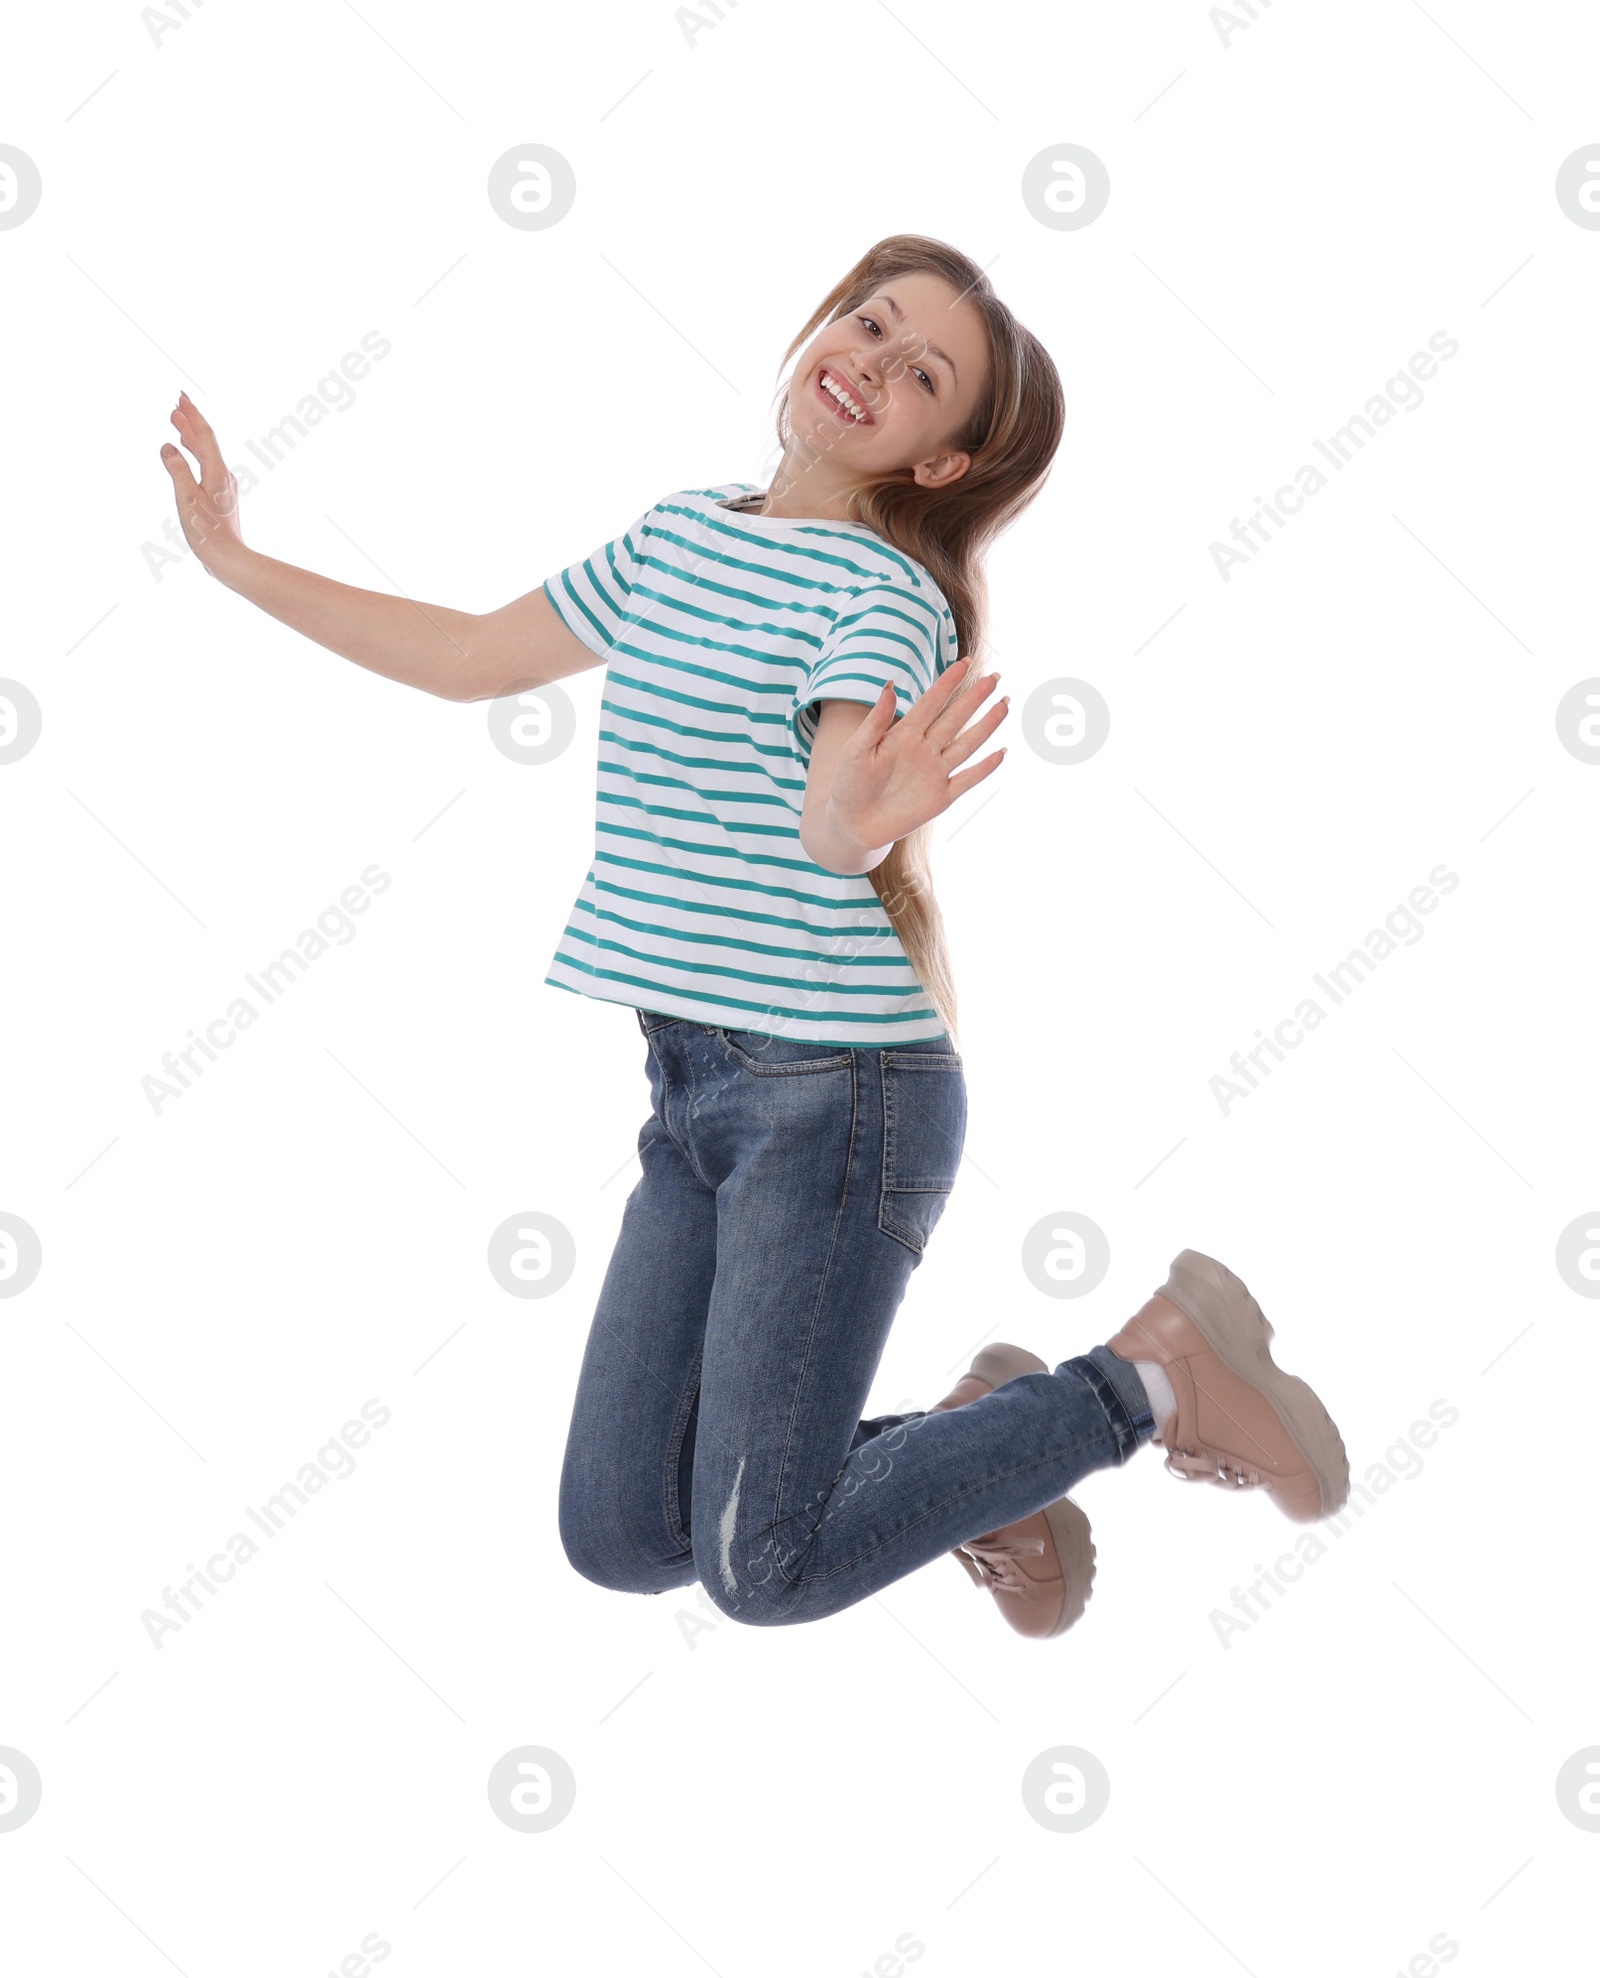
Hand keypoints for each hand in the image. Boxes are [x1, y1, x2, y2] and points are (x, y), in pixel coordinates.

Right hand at [160, 391, 245, 573]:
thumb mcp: (187, 500)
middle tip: (176, 405)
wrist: (228, 558)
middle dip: (190, 422)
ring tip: (177, 424)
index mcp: (217, 472)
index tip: (181, 398)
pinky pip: (206, 465)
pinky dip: (195, 453)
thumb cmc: (208, 532)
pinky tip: (187, 453)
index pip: (204, 435)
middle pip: (206, 441)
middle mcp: (224, 475)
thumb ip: (178, 471)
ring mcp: (223, 486)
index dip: (192, 415)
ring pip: (206, 453)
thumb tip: (167, 448)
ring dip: (191, 437)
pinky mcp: (220, 496)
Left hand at [824, 657, 1008, 854]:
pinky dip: (984, 768)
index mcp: (904, 735)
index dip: (947, 683)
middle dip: (975, 698)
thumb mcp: (856, 750)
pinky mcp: (940, 798)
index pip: (930, 703)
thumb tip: (890, 685)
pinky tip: (1001, 752)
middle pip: (954, 719)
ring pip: (966, 744)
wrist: (851, 825)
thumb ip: (875, 721)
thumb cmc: (848, 785)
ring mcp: (935, 773)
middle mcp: (924, 750)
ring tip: (1004, 704)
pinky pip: (967, 780)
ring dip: (986, 726)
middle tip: (994, 678)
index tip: (964, 663)